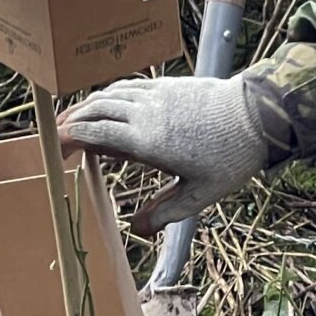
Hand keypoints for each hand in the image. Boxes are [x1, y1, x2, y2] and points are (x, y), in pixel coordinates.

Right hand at [61, 74, 271, 234]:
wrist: (260, 115)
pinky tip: (106, 102)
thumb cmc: (232, 157)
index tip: (56, 145)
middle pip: (97, 109)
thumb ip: (166, 211)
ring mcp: (157, 95)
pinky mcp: (168, 85)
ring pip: (110, 94)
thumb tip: (136, 230)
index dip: (72, 136)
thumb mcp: (200, 194)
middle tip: (56, 134)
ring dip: (87, 104)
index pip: (98, 132)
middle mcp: (147, 113)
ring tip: (73, 117)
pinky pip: (128, 85)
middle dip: (72, 120)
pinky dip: (109, 93)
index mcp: (149, 141)